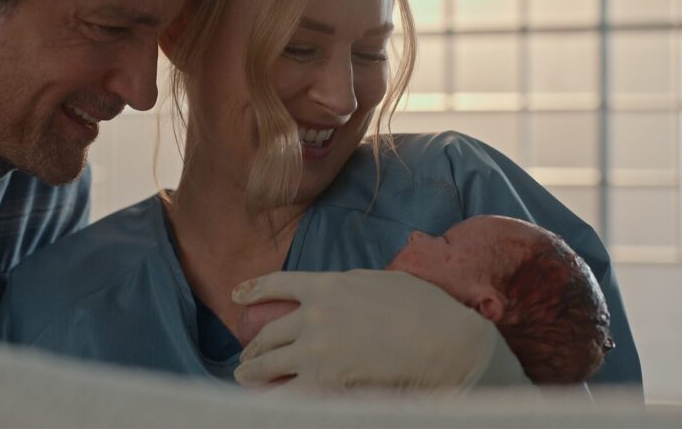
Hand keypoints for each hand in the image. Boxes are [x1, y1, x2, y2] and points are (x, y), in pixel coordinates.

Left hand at [231, 269, 526, 393]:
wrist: (444, 343)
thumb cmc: (423, 308)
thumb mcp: (380, 280)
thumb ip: (349, 284)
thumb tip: (338, 289)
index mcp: (326, 286)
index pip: (277, 284)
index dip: (253, 289)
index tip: (237, 296)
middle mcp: (313, 316)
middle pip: (269, 333)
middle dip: (254, 347)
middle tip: (246, 356)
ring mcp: (316, 350)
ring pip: (269, 364)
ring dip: (253, 373)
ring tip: (245, 378)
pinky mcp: (324, 381)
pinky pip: (288, 393)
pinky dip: (275, 398)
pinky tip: (267, 402)